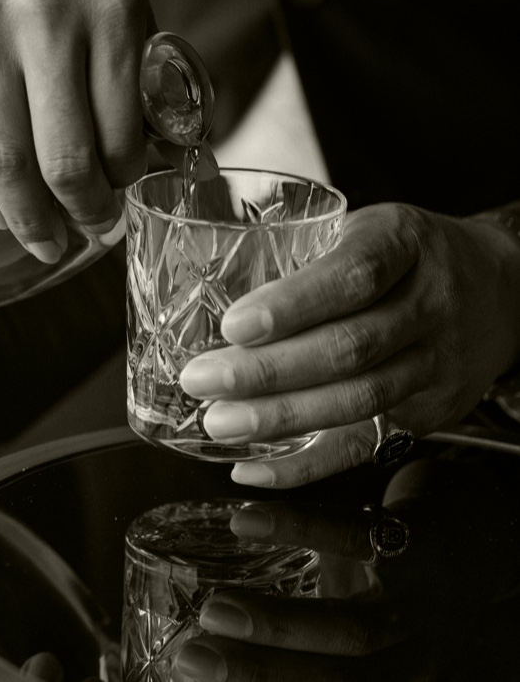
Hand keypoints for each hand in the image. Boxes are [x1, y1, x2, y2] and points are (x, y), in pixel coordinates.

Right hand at [0, 0, 151, 262]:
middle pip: (63, 156)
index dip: (124, 184)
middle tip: (88, 236)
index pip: (121, 130)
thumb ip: (137, 56)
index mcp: (109, 6)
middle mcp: (45, 18)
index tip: (124, 201)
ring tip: (44, 242)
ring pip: (2, 155)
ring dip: (27, 216)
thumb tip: (154, 142)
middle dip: (82, 214)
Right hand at [173, 456, 519, 680]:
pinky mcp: (416, 544)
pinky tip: (246, 521)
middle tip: (191, 658)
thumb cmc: (395, 591)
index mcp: (388, 680)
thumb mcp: (355, 627)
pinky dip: (297, 529)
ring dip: (278, 624)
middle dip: (259, 673)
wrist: (476, 531)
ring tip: (214, 609)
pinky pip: (355, 538)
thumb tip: (203, 646)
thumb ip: (302, 643)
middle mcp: (408, 659)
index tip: (187, 678)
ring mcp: (417, 607)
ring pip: (352, 629)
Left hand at [178, 202, 519, 485]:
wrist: (498, 287)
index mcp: (404, 243)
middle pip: (351, 347)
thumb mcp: (365, 228)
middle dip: (268, 371)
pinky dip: (308, 463)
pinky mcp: (432, 412)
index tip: (233, 325)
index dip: (292, 304)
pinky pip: (367, 444)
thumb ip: (306, 256)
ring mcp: (436, 363)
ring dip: (282, 419)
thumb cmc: (409, 253)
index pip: (352, 276)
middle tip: (203, 381)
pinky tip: (257, 466)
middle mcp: (430, 304)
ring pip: (359, 400)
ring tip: (221, 422)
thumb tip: (213, 295)